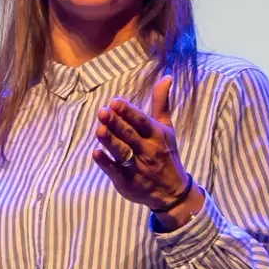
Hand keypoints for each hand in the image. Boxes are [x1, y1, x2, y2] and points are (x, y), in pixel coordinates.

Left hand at [97, 79, 199, 219]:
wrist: (172, 192)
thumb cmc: (165, 153)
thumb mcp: (166, 128)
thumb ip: (161, 103)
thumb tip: (166, 76)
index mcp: (157, 136)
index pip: (142, 122)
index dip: (129, 112)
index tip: (115, 101)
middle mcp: (148, 151)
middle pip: (130, 136)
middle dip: (116, 124)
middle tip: (102, 111)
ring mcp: (137, 168)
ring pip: (122, 153)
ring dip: (110, 141)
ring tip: (99, 129)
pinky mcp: (127, 183)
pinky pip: (115, 172)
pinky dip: (106, 163)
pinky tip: (95, 153)